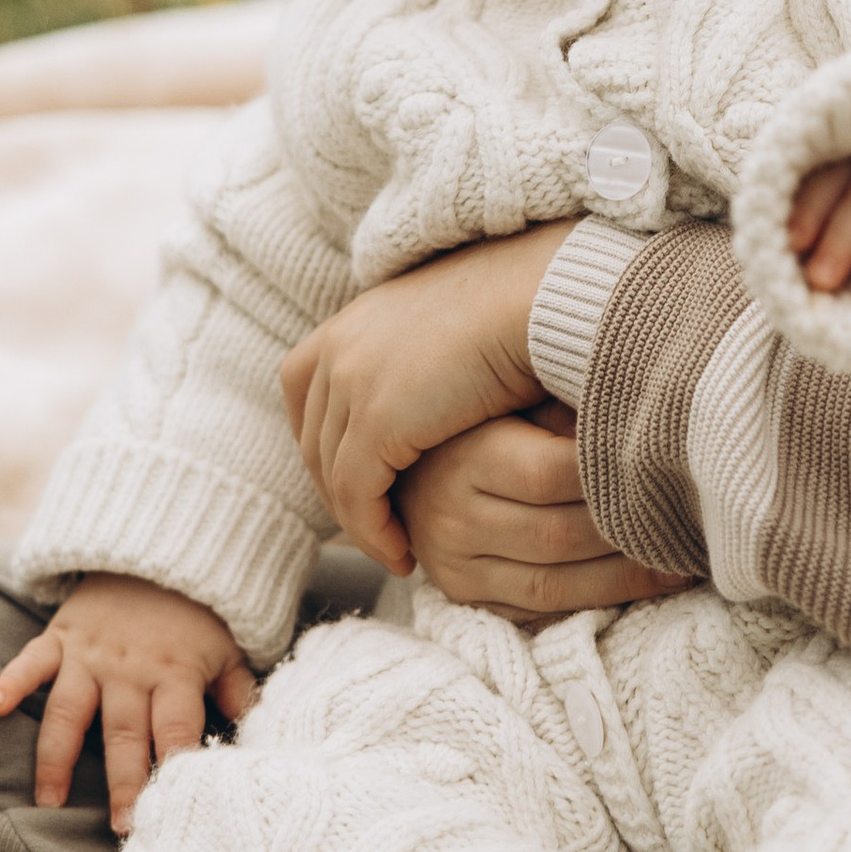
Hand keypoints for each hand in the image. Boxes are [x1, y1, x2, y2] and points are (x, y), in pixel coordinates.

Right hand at [0, 573, 257, 832]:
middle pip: (124, 733)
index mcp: (176, 672)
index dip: (173, 769)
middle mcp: (130, 669)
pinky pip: (31, 660)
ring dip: (57, 757)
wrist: (161, 548)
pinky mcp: (61, 636)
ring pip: (71, 711)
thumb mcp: (230, 646)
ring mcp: (91, 654)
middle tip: (119, 827)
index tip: (172, 809)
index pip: (176, 730)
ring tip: (48, 801)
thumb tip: (257, 734)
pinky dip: (11, 682)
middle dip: (123, 782)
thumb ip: (239, 691)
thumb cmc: (199, 610)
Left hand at [281, 219, 575, 574]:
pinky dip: (376, 534)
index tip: (363, 485)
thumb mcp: (451, 332)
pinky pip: (358, 498)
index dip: (327, 448)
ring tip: (397, 551)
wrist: (544, 296)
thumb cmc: (521, 312)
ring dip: (361, 524)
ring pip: (334, 478)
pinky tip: (406, 555)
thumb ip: (422, 362)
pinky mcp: (378, 420)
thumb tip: (430, 397)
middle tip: (379, 531)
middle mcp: (338, 348)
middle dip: (341, 493)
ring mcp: (351, 382)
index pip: (306, 399)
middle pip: (315, 442)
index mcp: (350, 322)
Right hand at [396, 405, 695, 620]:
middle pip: (560, 536)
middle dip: (634, 536)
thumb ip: (569, 403)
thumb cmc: (483, 415)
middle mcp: (452, 517)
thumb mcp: (517, 395)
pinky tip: (642, 589)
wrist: (406, 462)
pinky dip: (594, 604)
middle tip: (698, 527)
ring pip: (555, 585)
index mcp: (469, 456)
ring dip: (627, 581)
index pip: (554, 475)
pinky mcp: (463, 596)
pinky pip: (538, 613)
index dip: (616, 476)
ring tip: (685, 566)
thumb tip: (645, 408)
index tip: (677, 470)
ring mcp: (454, 564)